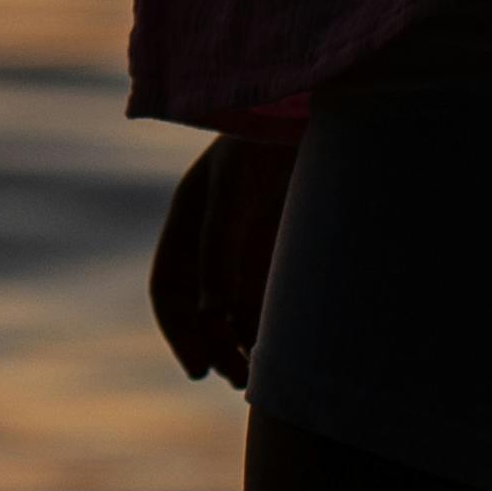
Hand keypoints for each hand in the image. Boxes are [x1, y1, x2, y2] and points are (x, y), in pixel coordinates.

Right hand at [151, 127, 295, 386]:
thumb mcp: (234, 189)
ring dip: (242, 346)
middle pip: (202, 308)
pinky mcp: (285, 248)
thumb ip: (218, 249)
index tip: (199, 369)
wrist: (321, 111)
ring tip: (260, 379)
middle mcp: (215, 238)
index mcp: (189, 218)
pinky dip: (271, 328)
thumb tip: (211, 314)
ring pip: (236, 311)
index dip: (179, 330)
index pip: (170, 288)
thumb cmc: (267, 138)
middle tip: (238, 379)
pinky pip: (270, 299)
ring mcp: (251, 244)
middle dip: (214, 346)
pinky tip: (286, 353)